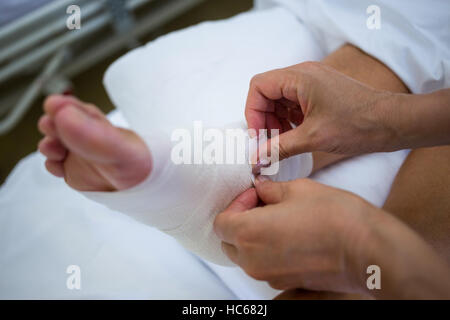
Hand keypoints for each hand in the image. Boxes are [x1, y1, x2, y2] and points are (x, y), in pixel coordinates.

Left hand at [214, 177, 449, 297]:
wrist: (367, 249)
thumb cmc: (333, 216)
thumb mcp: (298, 190)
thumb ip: (270, 190)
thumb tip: (260, 188)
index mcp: (249, 233)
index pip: (221, 222)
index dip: (235, 205)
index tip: (255, 195)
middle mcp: (252, 260)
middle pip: (229, 242)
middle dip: (240, 222)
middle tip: (264, 205)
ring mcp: (268, 275)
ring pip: (246, 256)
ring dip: (253, 237)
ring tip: (279, 220)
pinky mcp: (285, 283)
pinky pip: (264, 266)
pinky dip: (268, 251)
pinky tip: (291, 236)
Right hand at [245, 61, 396, 159]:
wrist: (392, 123)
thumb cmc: (358, 124)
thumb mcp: (313, 138)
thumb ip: (279, 148)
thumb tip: (257, 159)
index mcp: (299, 76)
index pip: (258, 86)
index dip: (253, 112)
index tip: (257, 136)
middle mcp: (304, 74)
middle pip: (267, 93)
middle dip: (264, 119)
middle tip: (268, 143)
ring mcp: (313, 83)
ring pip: (280, 100)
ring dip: (276, 122)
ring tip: (282, 142)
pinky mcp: (320, 93)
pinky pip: (294, 104)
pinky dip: (289, 121)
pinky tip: (294, 137)